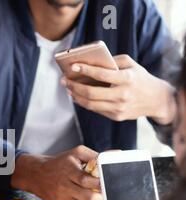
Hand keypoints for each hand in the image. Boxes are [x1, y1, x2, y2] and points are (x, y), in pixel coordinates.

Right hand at [11, 146, 104, 199]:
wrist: (37, 175)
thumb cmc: (60, 163)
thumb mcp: (75, 153)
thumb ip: (94, 155)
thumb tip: (114, 155)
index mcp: (68, 171)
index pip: (86, 180)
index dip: (100, 183)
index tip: (108, 183)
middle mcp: (64, 187)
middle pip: (88, 198)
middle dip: (103, 199)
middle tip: (110, 196)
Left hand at [62, 54, 176, 124]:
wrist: (156, 100)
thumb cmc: (140, 78)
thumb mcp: (131, 64)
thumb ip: (112, 61)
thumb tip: (90, 62)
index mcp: (127, 79)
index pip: (102, 75)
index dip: (85, 70)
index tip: (73, 66)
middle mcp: (123, 95)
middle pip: (91, 93)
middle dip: (74, 86)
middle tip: (64, 80)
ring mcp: (119, 108)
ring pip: (90, 104)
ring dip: (75, 96)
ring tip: (68, 88)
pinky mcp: (116, 116)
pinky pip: (95, 110)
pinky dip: (84, 102)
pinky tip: (77, 96)